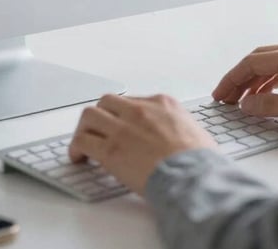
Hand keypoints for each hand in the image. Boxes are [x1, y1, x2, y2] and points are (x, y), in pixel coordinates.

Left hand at [68, 94, 216, 194]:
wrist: (195, 176)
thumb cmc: (201, 161)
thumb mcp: (196, 131)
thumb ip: (179, 128)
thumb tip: (179, 140)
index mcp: (162, 103)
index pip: (132, 101)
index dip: (123, 115)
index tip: (120, 126)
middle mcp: (139, 110)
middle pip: (107, 102)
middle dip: (101, 116)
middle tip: (99, 131)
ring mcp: (123, 128)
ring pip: (89, 115)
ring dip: (84, 129)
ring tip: (84, 143)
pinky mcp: (110, 149)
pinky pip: (82, 140)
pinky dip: (76, 148)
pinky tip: (79, 158)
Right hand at [212, 41, 277, 126]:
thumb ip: (273, 104)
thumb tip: (248, 103)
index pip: (254, 61)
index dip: (233, 77)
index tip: (221, 92)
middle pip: (261, 58)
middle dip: (241, 76)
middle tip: (227, 95)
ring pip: (274, 62)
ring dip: (257, 78)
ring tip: (244, 99)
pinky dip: (273, 79)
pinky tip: (269, 94)